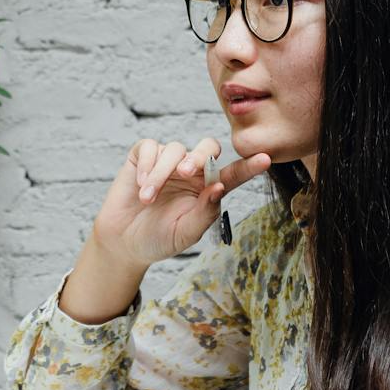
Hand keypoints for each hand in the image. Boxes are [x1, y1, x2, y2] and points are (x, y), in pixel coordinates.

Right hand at [93, 136, 271, 270]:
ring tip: (147, 198)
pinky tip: (140, 184)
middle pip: (208, 147)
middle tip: (186, 173)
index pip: (233, 174)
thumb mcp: (186, 233)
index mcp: (208, 189)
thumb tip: (219, 187)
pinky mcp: (143, 156)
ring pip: (175, 149)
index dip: (249, 166)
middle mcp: (192, 171)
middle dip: (200, 156)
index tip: (266, 159)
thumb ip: (204, 212)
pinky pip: (150, 146)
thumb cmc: (160, 238)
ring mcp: (168, 162)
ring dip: (161, 173)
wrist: (124, 242)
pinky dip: (146, 164)